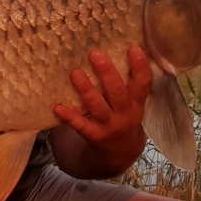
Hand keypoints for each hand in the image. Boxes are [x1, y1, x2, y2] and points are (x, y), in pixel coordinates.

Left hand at [52, 46, 151, 171]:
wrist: (121, 153)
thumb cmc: (124, 117)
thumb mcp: (134, 103)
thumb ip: (128, 82)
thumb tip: (120, 47)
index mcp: (136, 103)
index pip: (143, 84)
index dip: (140, 67)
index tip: (133, 48)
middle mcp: (125, 114)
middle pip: (117, 92)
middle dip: (107, 73)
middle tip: (95, 54)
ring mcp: (109, 126)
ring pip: (97, 106)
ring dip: (86, 90)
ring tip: (75, 73)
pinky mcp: (94, 136)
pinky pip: (80, 126)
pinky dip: (69, 116)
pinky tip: (57, 107)